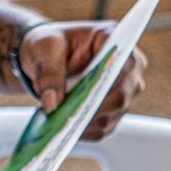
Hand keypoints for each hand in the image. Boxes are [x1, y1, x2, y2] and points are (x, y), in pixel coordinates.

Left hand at [18, 22, 146, 139]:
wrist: (44, 58)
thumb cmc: (49, 45)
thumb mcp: (44, 49)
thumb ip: (49, 74)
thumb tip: (52, 104)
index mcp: (112, 39)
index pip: (125, 63)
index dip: (112, 82)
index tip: (91, 98)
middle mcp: (125, 65)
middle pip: (123, 95)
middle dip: (96, 110)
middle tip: (70, 119)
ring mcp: (122, 89)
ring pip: (114, 114)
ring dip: (88, 122)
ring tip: (63, 125)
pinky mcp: (111, 109)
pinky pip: (103, 127)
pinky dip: (85, 131)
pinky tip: (67, 130)